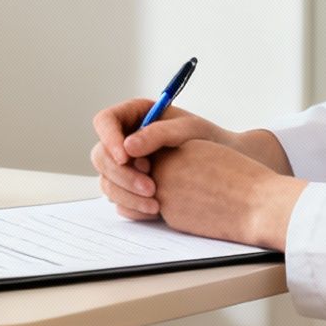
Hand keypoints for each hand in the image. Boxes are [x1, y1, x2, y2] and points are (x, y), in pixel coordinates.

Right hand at [88, 97, 230, 218]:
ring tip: (156, 203)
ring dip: (127, 195)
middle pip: (101, 156)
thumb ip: (158, 134)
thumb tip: (127, 147)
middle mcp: (124, 140)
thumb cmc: (207, 140)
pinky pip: (118, 200)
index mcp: (133, 116)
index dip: (109, 139)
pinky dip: (132, 207)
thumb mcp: (188, 129)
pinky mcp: (129, 187)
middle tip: (150, 187)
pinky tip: (155, 210)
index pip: (105, 122)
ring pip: (107, 181)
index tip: (126, 158)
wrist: (224, 166)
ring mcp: (125, 166)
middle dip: (122, 175)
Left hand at [149, 140, 306, 249]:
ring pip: (155, 194)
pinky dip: (180, 212)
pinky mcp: (170, 217)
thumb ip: (182, 154)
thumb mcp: (208, 152)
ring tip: (200, 195)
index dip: (169, 160)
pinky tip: (202, 209)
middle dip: (164, 178)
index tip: (186, 166)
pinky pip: (167, 212)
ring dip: (170, 195)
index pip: (156, 151)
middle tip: (194, 184)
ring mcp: (164, 195)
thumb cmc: (241, 177)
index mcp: (176, 149)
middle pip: (150, 173)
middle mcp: (165, 170)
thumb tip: (163, 163)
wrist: (258, 205)